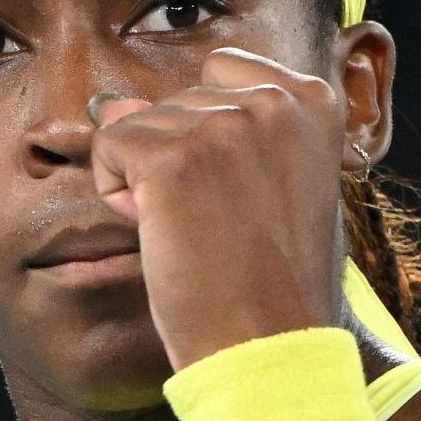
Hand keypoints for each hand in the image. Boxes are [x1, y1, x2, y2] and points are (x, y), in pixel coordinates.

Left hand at [88, 47, 351, 369]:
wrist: (270, 348)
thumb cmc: (274, 283)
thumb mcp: (264, 189)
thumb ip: (209, 135)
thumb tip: (111, 102)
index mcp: (313, 102)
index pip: (224, 72)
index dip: (211, 135)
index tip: (241, 193)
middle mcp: (273, 101)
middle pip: (179, 101)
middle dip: (178, 161)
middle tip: (221, 227)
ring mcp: (222, 125)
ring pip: (139, 124)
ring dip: (147, 182)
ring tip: (197, 235)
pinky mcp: (172, 156)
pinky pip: (108, 147)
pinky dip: (116, 195)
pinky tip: (163, 235)